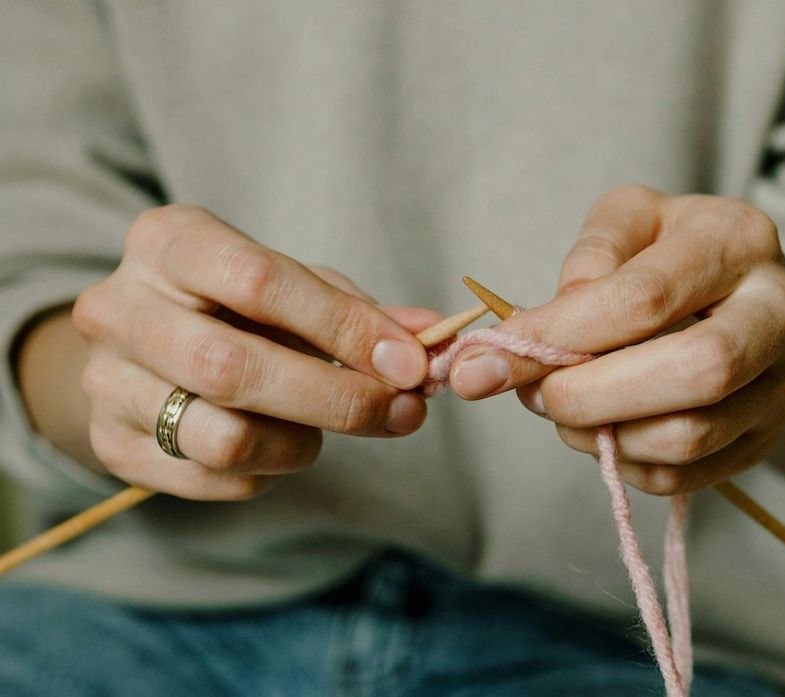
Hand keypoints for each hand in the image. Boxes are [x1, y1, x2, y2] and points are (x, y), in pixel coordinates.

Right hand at [68, 204, 435, 499]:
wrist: (149, 343)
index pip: (260, 282)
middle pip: (233, 367)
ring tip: (324, 426)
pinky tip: (281, 443)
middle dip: (337, 397)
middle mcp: (118, 307)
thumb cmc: (238, 305)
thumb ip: (358, 311)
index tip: (410, 363)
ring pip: (223, 437)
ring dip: (301, 442)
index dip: (345, 327)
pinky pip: (214, 478)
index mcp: (170, 242)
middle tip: (402, 411)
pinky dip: (270, 471)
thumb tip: (431, 337)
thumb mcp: (296, 286)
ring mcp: (107, 381)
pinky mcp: (113, 445)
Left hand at [450, 186, 784, 495]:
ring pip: (688, 436)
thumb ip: (588, 260)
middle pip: (694, 372)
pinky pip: (685, 476)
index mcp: (738, 239)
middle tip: (534, 395)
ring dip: (602, 435)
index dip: (559, 335)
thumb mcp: (631, 222)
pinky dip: (625, 464)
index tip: (489, 359)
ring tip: (563, 410)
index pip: (644, 299)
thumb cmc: (675, 255)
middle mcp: (781, 311)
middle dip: (591, 396)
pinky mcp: (766, 438)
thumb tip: (538, 331)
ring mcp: (784, 383)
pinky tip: (603, 431)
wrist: (754, 305)